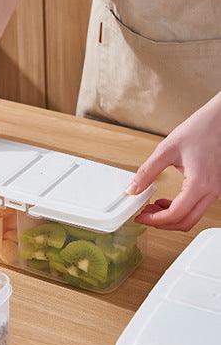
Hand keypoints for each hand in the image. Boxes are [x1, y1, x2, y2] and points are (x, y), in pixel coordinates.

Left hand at [128, 92, 220, 231]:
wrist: (220, 121)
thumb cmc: (199, 130)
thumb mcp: (166, 149)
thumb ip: (147, 171)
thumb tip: (133, 189)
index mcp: (199, 184)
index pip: (175, 214)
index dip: (155, 220)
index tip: (140, 216)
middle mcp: (211, 192)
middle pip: (186, 222)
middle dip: (162, 223)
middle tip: (144, 215)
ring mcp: (216, 192)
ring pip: (193, 217)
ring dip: (172, 217)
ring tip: (152, 207)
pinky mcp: (215, 188)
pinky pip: (198, 207)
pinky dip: (182, 210)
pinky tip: (167, 200)